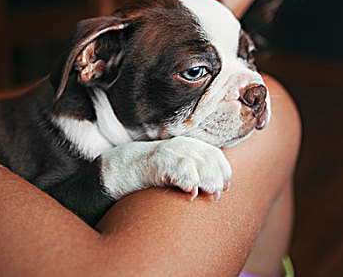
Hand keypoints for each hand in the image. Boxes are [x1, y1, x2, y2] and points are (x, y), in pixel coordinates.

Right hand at [99, 136, 231, 200]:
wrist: (117, 170)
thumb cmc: (150, 175)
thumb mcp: (176, 171)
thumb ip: (194, 175)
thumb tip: (216, 192)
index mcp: (189, 146)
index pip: (215, 155)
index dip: (223, 171)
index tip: (225, 187)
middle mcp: (181, 146)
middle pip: (209, 159)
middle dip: (216, 177)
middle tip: (216, 195)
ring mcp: (168, 153)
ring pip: (197, 163)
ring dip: (207, 179)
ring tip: (209, 194)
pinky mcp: (155, 162)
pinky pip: (177, 169)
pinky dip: (188, 180)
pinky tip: (190, 192)